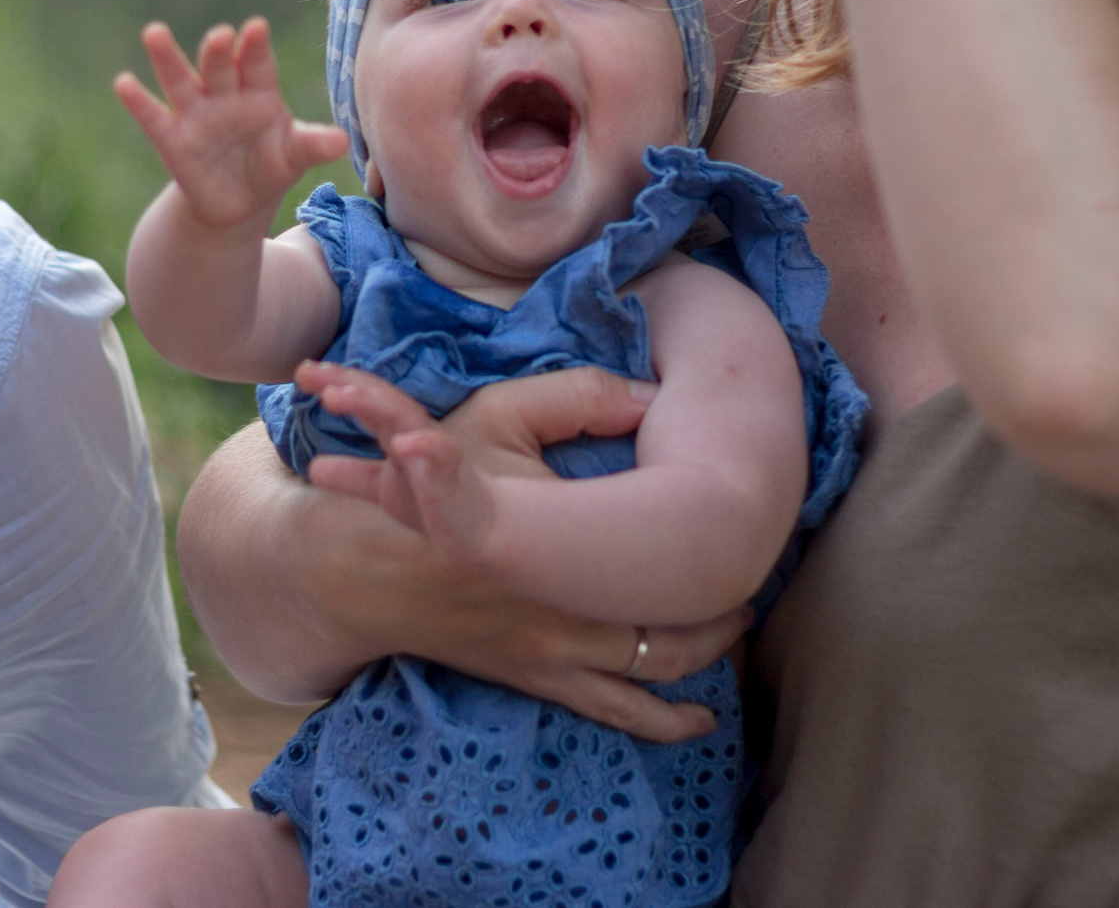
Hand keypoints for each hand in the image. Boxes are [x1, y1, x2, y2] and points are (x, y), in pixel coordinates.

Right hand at [115, 18, 348, 234]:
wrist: (239, 203)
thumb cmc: (271, 166)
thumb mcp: (294, 157)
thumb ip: (313, 145)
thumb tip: (343, 143)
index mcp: (259, 91)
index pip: (258, 64)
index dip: (256, 47)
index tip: (256, 28)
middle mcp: (225, 94)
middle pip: (221, 67)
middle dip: (219, 51)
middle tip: (220, 35)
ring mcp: (196, 114)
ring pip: (181, 80)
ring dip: (168, 58)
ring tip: (154, 32)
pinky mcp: (172, 139)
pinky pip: (153, 118)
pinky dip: (138, 101)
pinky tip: (123, 83)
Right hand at [294, 367, 752, 731]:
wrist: (364, 569)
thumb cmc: (432, 489)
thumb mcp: (496, 419)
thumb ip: (575, 398)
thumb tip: (653, 396)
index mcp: (563, 552)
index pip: (661, 558)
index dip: (712, 548)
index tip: (745, 522)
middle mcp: (568, 615)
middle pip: (675, 629)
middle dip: (724, 613)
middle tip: (753, 583)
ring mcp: (554, 657)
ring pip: (655, 675)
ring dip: (707, 658)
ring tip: (738, 629)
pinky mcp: (538, 679)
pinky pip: (616, 714)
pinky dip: (664, 722)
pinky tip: (697, 722)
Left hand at [298, 359, 501, 560]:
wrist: (480, 529)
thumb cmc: (432, 500)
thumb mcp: (383, 488)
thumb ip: (351, 475)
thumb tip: (312, 467)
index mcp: (397, 431)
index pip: (366, 398)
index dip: (337, 381)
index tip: (303, 371)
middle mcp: (415, 432)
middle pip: (380, 398)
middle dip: (346, 382)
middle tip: (308, 372)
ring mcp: (435, 452)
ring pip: (404, 419)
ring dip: (371, 403)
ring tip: (337, 395)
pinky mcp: (452, 477)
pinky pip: (440, 456)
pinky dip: (422, 446)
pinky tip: (400, 443)